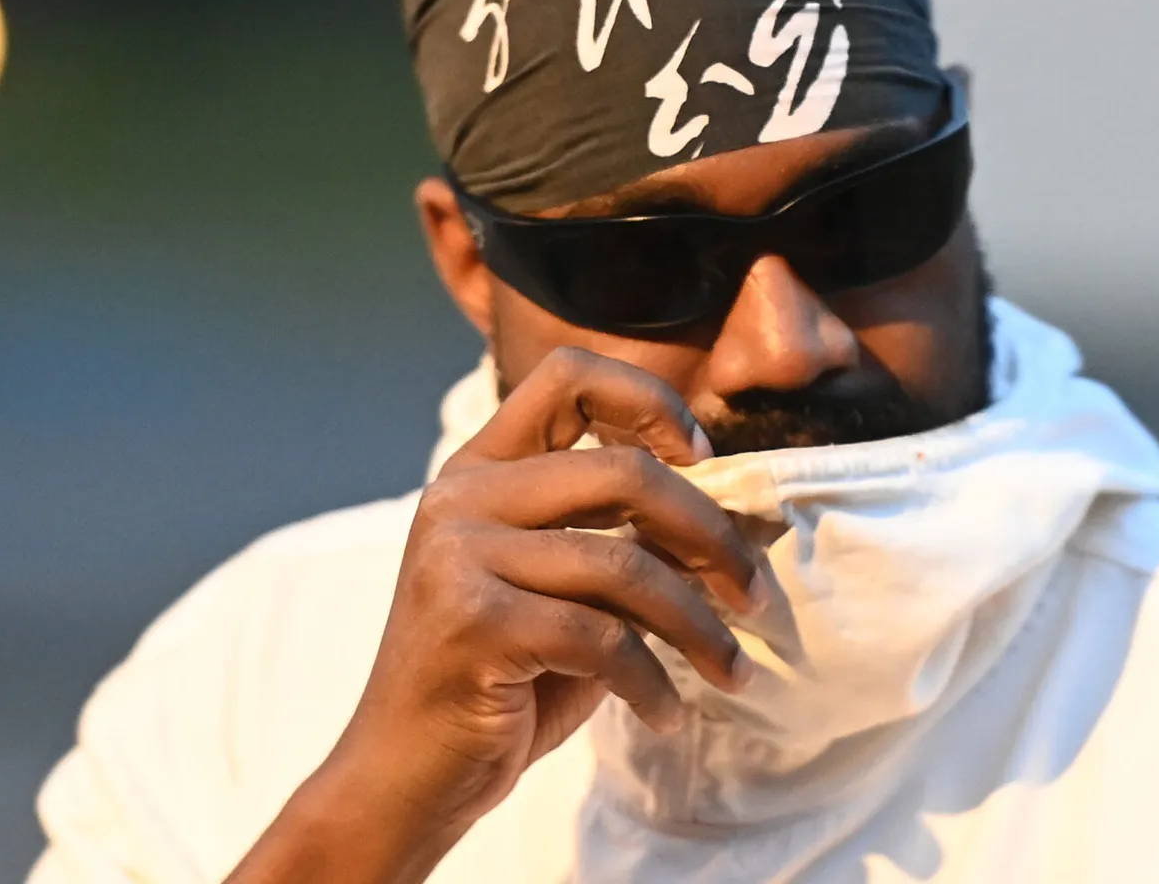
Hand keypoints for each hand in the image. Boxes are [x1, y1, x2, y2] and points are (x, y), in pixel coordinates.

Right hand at [227, 348, 760, 883]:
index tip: (703, 458)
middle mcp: (460, 497)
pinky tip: (666, 716)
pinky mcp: (472, 621)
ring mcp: (458, 555)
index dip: (648, 401)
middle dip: (711, 537)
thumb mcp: (564, 599)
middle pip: (622, 472)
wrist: (404, 782)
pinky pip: (602, 638)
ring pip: (624, 564)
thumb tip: (738, 524)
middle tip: (754, 597)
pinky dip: (653, 684)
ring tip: (730, 672)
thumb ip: (623, 547)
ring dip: (698, 627)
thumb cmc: (497, 688)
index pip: (566, 377)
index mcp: (478, 471)